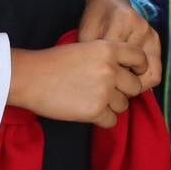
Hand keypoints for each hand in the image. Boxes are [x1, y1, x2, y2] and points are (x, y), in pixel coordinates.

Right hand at [8, 40, 147, 127]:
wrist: (30, 77)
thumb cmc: (54, 62)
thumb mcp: (85, 48)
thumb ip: (107, 58)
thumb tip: (126, 73)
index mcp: (108, 48)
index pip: (140, 57)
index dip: (139, 68)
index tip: (134, 73)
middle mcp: (110, 68)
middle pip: (135, 86)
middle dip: (123, 91)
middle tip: (105, 91)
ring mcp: (104, 90)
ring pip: (124, 105)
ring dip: (111, 106)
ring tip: (91, 99)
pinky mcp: (95, 111)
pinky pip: (112, 121)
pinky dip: (102, 119)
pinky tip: (86, 110)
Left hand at [79, 0, 160, 91]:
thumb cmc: (95, 19)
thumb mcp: (86, 34)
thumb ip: (91, 56)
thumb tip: (99, 83)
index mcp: (122, 22)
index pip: (118, 63)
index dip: (108, 78)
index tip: (99, 81)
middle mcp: (141, 27)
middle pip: (136, 72)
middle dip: (124, 83)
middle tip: (111, 83)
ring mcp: (151, 33)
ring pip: (148, 75)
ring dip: (134, 81)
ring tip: (120, 77)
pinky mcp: (156, 40)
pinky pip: (154, 71)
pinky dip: (142, 77)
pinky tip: (129, 74)